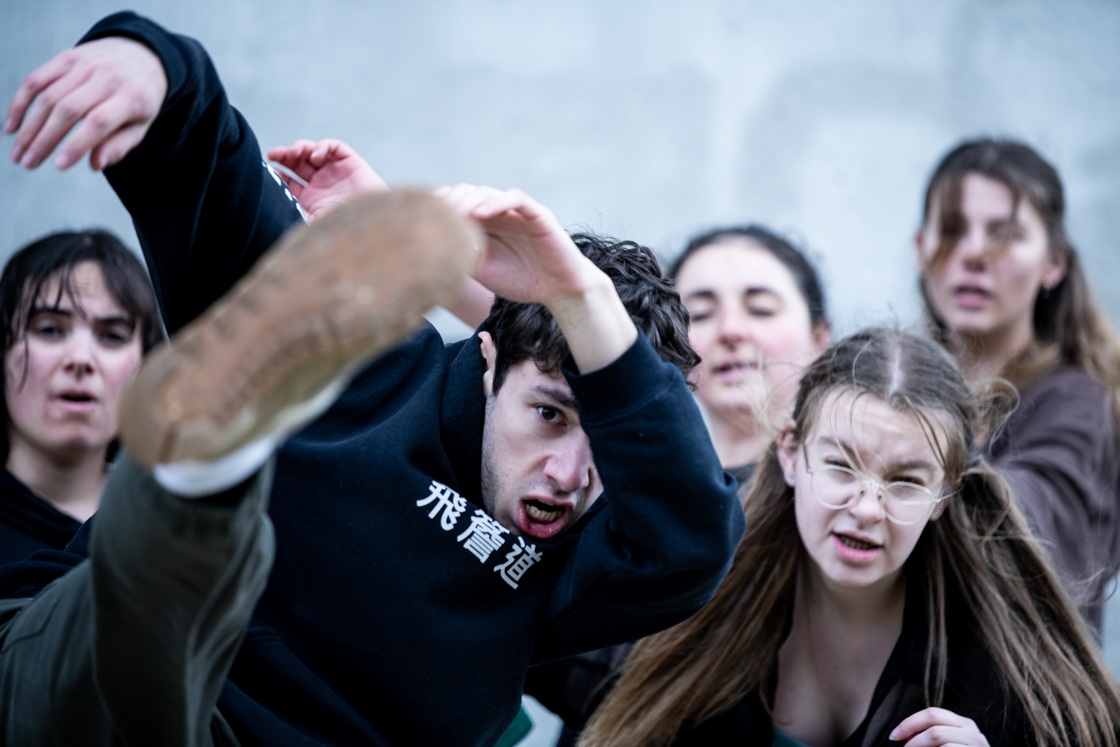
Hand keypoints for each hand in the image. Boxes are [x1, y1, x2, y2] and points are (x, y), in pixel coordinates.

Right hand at [6, 37, 167, 169]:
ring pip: (48, 96)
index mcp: (132, 97)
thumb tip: (96, 165)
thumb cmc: (139, 99)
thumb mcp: (142, 125)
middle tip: (28, 164)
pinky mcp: (66, 57)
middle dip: (44, 140)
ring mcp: (84, 64)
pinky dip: (20, 103)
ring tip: (18, 154)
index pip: (99, 122)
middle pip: (67, 109)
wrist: (141, 55)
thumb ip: (120, 146)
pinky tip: (13, 126)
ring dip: (29, 127)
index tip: (58, 166)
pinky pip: (36, 79)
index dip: (77, 144)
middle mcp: (107, 77)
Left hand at [266, 138, 387, 220]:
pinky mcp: (350, 162)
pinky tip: (317, 157)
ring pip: (312, 151)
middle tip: (275, 155)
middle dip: (284, 156)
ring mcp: (335, 172)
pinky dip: (322, 146)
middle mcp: (322, 184)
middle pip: (297, 163)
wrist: (371, 224)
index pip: (289, 180)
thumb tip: (267, 206)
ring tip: (295, 153)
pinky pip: (333, 146)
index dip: (277, 173)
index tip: (269, 171)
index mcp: (311, 199)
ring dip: (300, 147)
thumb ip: (292, 213)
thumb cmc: (342, 228)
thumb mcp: (310, 223)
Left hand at [434, 184, 599, 306]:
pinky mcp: (537, 214)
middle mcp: (498, 212)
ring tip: (454, 214)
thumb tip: (427, 252)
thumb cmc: (520, 281)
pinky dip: (497, 202)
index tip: (417, 217)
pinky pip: (516, 199)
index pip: (455, 204)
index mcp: (483, 224)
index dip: (437, 207)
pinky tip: (480, 214)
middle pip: (466, 193)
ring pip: (487, 192)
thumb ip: (460, 255)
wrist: (558, 291)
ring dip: (468, 200)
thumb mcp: (481, 270)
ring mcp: (517, 211)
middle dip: (448, 202)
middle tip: (433, 215)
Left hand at [890, 708, 989, 746]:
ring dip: (919, 746)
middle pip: (934, 725)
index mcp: (963, 724)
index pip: (932, 713)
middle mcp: (971, 731)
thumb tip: (905, 735)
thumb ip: (930, 737)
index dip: (909, 723)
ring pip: (938, 736)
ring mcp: (976, 744)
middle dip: (913, 736)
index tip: (894, 736)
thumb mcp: (948, 744)